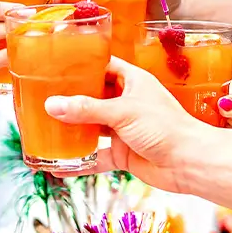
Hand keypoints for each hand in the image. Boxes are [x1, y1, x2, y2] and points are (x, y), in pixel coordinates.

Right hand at [43, 57, 201, 189]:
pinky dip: (79, 162)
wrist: (190, 163)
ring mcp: (124, 129)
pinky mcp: (123, 153)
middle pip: (93, 97)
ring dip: (72, 130)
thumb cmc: (165, 127)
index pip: (103, 66)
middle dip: (70, 100)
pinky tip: (59, 166)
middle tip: (42, 97)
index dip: (83, 66)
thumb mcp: (122, 111)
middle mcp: (127, 103)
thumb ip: (86, 109)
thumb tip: (52, 105)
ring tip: (44, 128)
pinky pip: (96, 157)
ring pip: (92, 127)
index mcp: (132, 82)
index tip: (57, 67)